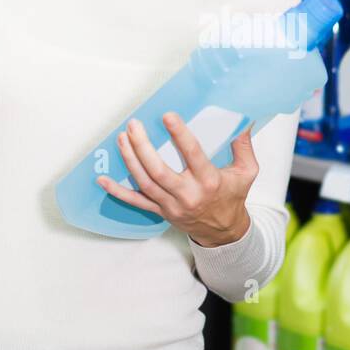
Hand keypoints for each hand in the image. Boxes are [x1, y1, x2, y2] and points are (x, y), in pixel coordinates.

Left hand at [96, 113, 257, 246]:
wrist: (224, 232)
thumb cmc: (233, 197)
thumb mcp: (247, 172)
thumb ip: (244, 145)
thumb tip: (243, 119)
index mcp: (209, 181)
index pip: (192, 155)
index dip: (179, 135)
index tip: (167, 116)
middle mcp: (188, 194)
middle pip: (159, 170)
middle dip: (143, 147)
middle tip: (133, 126)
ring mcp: (171, 205)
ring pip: (145, 183)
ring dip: (130, 160)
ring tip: (121, 138)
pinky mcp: (160, 211)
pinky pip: (136, 202)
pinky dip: (117, 191)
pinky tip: (102, 179)